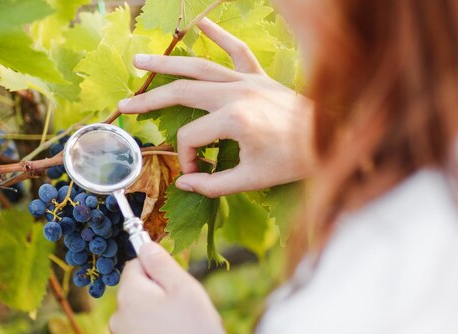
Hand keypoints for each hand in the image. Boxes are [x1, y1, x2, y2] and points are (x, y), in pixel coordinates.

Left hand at [109, 242, 228, 333]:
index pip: (136, 263)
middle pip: (140, 289)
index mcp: (130, 294)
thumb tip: (146, 245)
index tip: (178, 281)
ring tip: (186, 330)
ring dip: (164, 315)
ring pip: (145, 312)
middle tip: (187, 308)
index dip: (159, 268)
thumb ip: (163, 264)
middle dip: (164, 293)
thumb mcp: (185, 290)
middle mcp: (119, 316)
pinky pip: (146, 333)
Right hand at [118, 18, 314, 197]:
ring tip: (139, 61)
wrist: (332, 139)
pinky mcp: (260, 76)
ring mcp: (248, 80)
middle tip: (124, 105)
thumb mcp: (252, 180)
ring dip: (166, 64)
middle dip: (149, 101)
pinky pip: (237, 51)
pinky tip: (200, 24)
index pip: (191, 139)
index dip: (187, 160)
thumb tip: (186, 184)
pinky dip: (219, 36)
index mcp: (233, 120)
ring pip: (199, 67)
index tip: (197, 175)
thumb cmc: (295, 161)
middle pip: (181, 93)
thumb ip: (214, 185)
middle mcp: (236, 93)